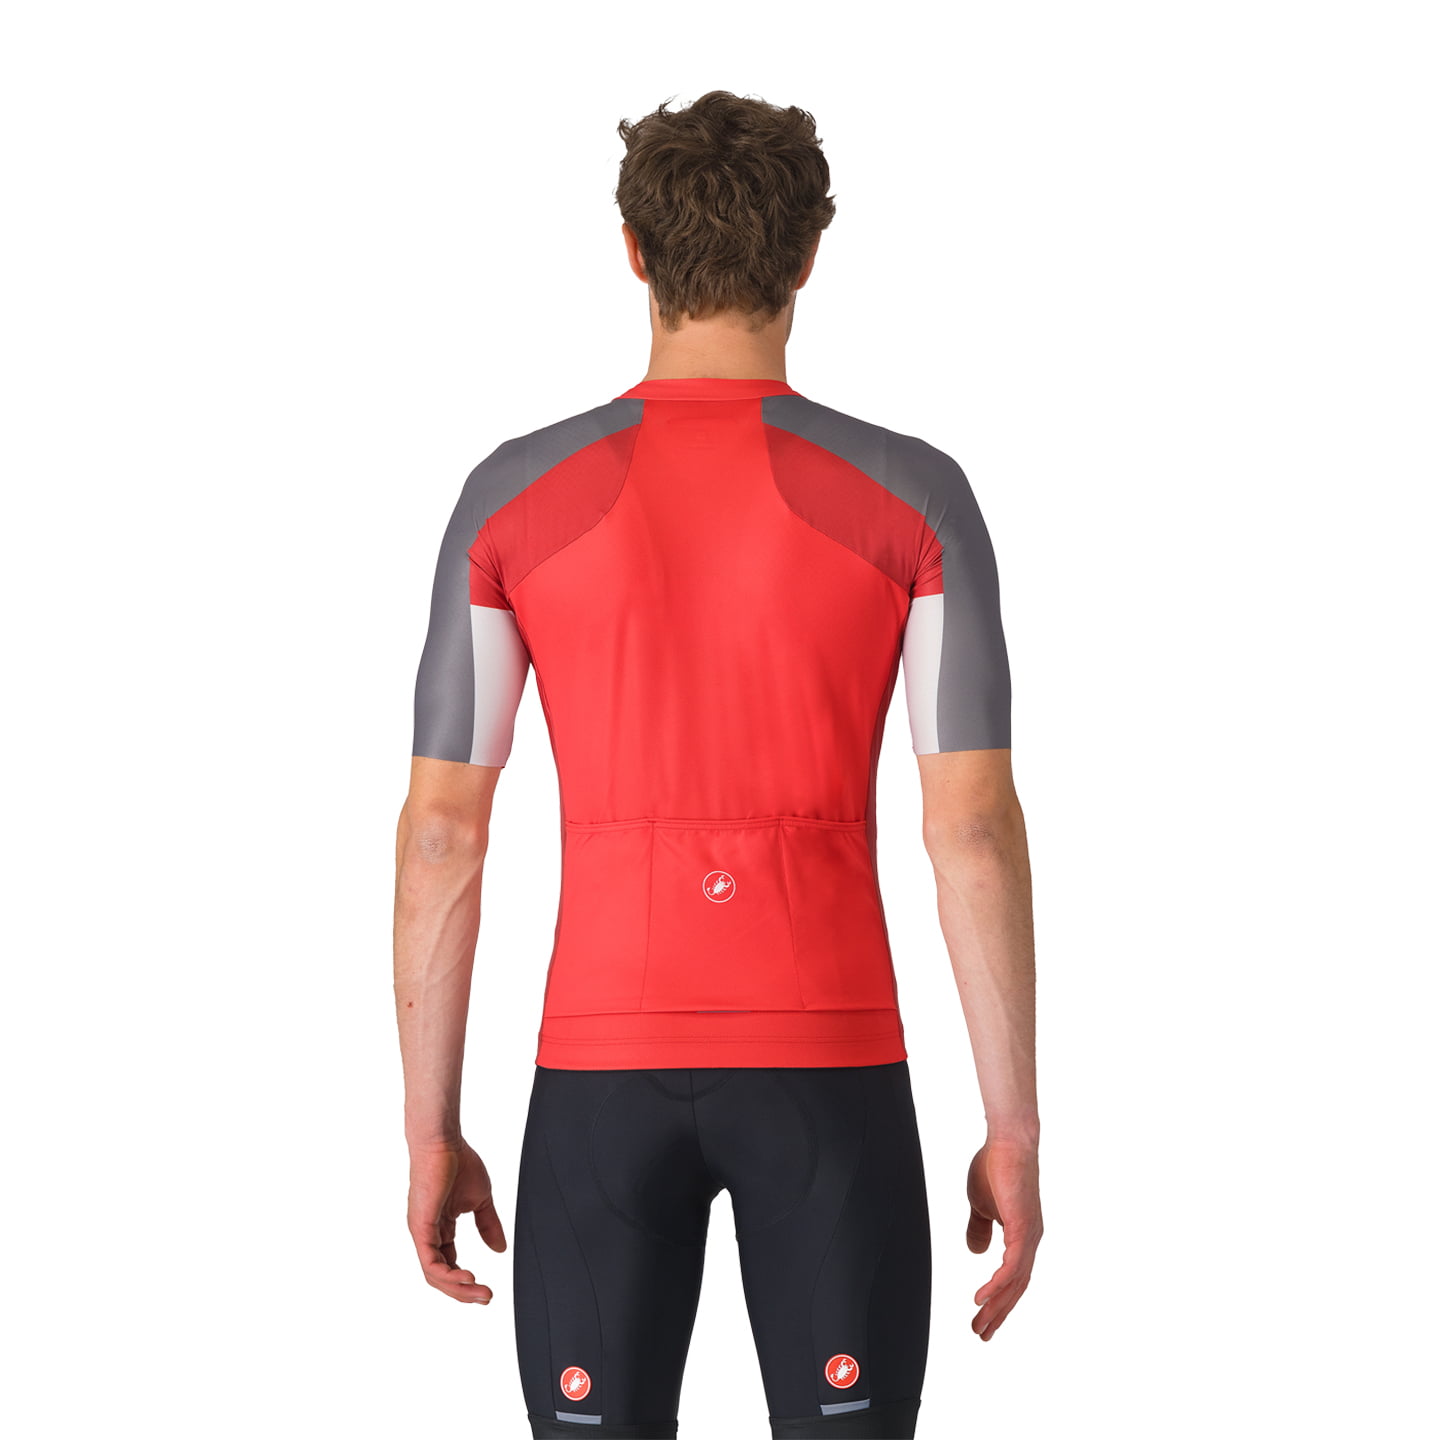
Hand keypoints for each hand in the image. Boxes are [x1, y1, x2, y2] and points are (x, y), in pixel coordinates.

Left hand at [407, 1139, 507, 1302]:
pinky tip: (468, 1277)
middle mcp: (428, 1234)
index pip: (449, 1264)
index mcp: (440, 1228)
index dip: (466, 1281)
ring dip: (458, 1289)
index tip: (486, 1290)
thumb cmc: (458, 1162)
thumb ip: (488, 1225)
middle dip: (464, 1292)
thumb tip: (499, 1249)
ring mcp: (422, 1233)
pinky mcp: (421, 1228)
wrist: (444, 1141)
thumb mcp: (481, 1200)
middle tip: (486, 1298)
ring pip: (435, 1275)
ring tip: (480, 1293)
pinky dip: (448, 1276)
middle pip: (441, 1276)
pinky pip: (430, 1262)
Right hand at [966, 1140, 1041, 1339]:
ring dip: (997, 1306)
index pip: (1014, 1277)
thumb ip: (979, 1228)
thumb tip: (976, 1252)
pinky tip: (982, 1298)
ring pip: (1015, 1283)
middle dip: (998, 1312)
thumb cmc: (995, 1165)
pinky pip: (1012, 1267)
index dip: (999, 1299)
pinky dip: (997, 1286)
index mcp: (1022, 1235)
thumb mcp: (980, 1203)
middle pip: (1017, 1288)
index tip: (983, 1317)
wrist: (1008, 1141)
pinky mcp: (1024, 1228)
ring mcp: (1030, 1236)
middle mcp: (1030, 1240)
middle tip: (981, 1333)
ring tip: (980, 1324)